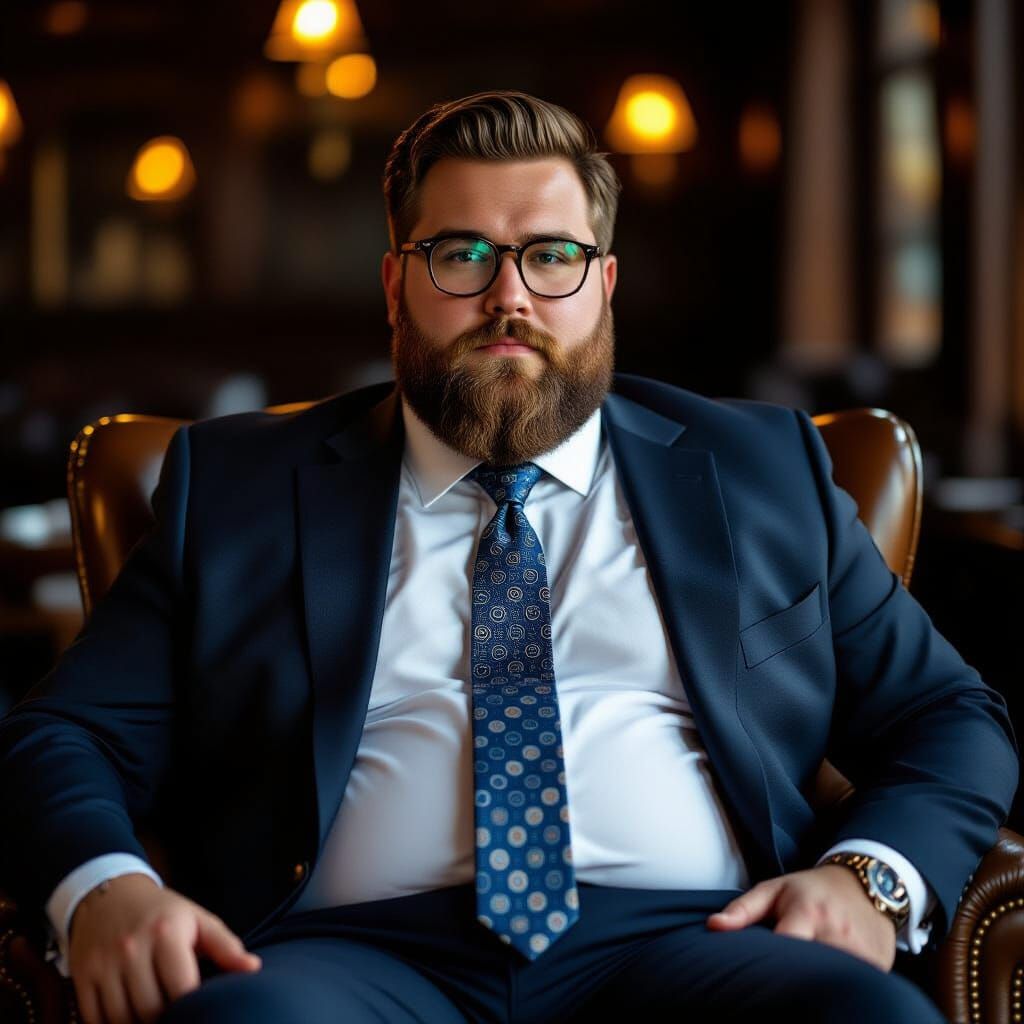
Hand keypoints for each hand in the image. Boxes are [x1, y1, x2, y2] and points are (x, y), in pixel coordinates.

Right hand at [68, 872, 261, 1023]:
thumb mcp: (197, 919)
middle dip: (166, 1022)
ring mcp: (104, 964)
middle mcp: (132, 948)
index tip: (201, 1013)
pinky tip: (129, 1021)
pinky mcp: (83, 976)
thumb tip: (253, 968)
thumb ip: (226, 945)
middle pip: (150, 1009)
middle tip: (177, 1019)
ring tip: (156, 1020)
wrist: (110, 895)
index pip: (182, 989)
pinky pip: (95, 1018)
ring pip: (121, 1019)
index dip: (193, 1009)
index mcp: (167, 934)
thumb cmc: (163, 912)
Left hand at [706, 864, 897, 971]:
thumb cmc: (810, 889)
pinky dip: (843, 984)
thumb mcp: (774, 890)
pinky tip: (832, 977)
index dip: (774, 964)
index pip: (788, 946)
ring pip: (836, 981)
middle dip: (796, 975)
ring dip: (820, 981)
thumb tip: (713, 926)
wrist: (863, 884)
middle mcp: (839, 932)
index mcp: (808, 912)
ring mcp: (864, 952)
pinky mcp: (881, 966)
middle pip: (812, 971)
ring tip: (807, 975)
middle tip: (785, 975)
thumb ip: (742, 909)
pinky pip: (860, 984)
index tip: (762, 973)